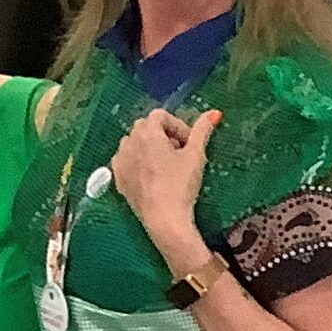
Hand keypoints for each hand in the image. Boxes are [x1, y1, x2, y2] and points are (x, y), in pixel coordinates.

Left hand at [110, 108, 220, 262]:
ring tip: (166, 165)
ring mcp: (120, 160)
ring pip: (134, 143)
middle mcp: (128, 142)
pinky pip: (126, 160)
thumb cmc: (181, 184)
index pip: (160, 115)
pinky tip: (152, 176)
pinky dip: (138, 161)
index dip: (177, 126)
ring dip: (149, 147)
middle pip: (145, 127)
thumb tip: (213, 113)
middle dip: (163, 135)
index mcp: (146, 132)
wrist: (163, 218)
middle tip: (179, 153)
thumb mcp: (196, 155)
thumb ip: (202, 131)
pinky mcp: (117, 177)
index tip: (188, 143)